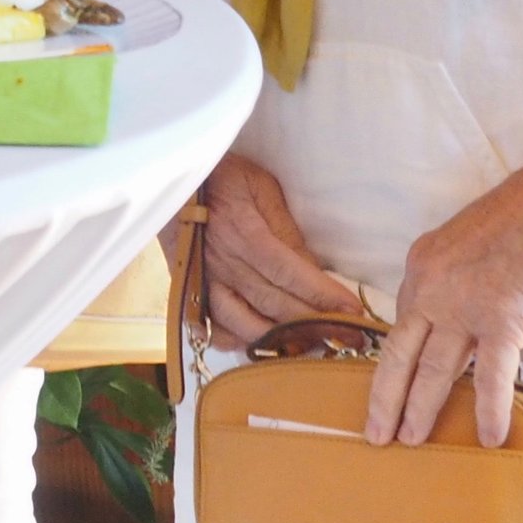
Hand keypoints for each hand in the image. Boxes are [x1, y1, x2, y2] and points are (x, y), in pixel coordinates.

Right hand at [196, 152, 362, 351]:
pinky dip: (236, 340)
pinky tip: (260, 341)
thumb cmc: (221, 178)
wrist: (168, 181)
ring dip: (281, 340)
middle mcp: (223, 263)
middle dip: (316, 324)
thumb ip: (285, 228)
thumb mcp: (260, 187)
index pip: (290, 273)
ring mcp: (203, 282)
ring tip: (311, 344)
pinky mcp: (189, 291)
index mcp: (243, 232)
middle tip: (349, 339)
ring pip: (244, 324)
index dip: (323, 295)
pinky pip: (211, 328)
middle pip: (274, 304)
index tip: (353, 312)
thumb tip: (312, 267)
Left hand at [366, 167, 522, 448]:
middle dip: (385, 397)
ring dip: (420, 409)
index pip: (403, 321)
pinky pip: (490, 375)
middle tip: (375, 432)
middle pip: (400, 351)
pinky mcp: (504, 317)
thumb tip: (463, 314)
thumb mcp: (474, 243)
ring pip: (435, 369)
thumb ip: (460, 279)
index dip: (398, 358)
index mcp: (422, 264)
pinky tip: (486, 437)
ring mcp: (465, 303)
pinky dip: (487, 409)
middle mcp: (432, 284)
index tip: (390, 385)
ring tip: (410, 441)